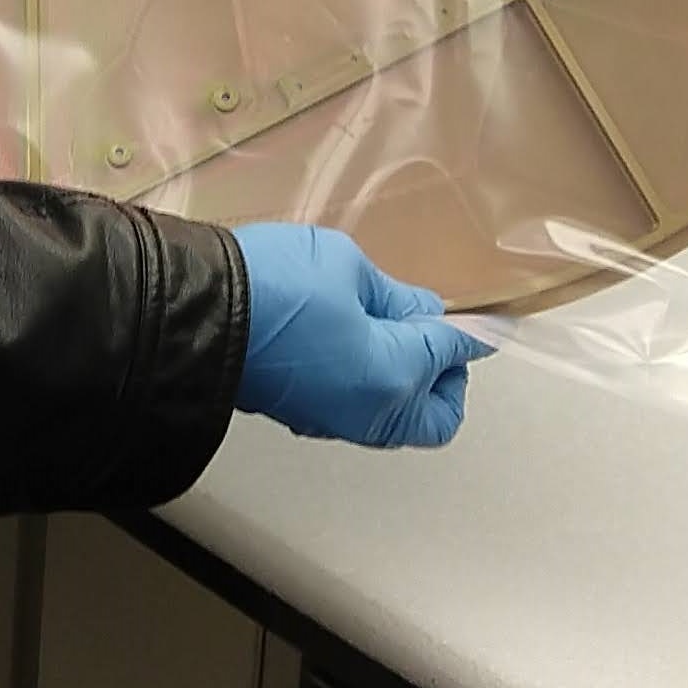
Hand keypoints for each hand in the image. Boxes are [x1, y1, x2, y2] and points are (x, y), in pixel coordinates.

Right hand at [231, 222, 490, 449]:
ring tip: (388, 328)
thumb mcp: (347, 267)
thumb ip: (394, 296)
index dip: (474, 332)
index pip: (451, 353)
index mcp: (394, 377)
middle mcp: (370, 413)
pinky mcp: (302, 415)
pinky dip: (370, 382)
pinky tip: (353, 341)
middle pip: (435, 415)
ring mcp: (333, 420)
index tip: (491, 326)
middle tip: (434, 332)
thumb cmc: (272, 287)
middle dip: (445, 376)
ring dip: (405, 380)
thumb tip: (419, 314)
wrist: (195, 311)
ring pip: (395, 415)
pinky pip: (359, 409)